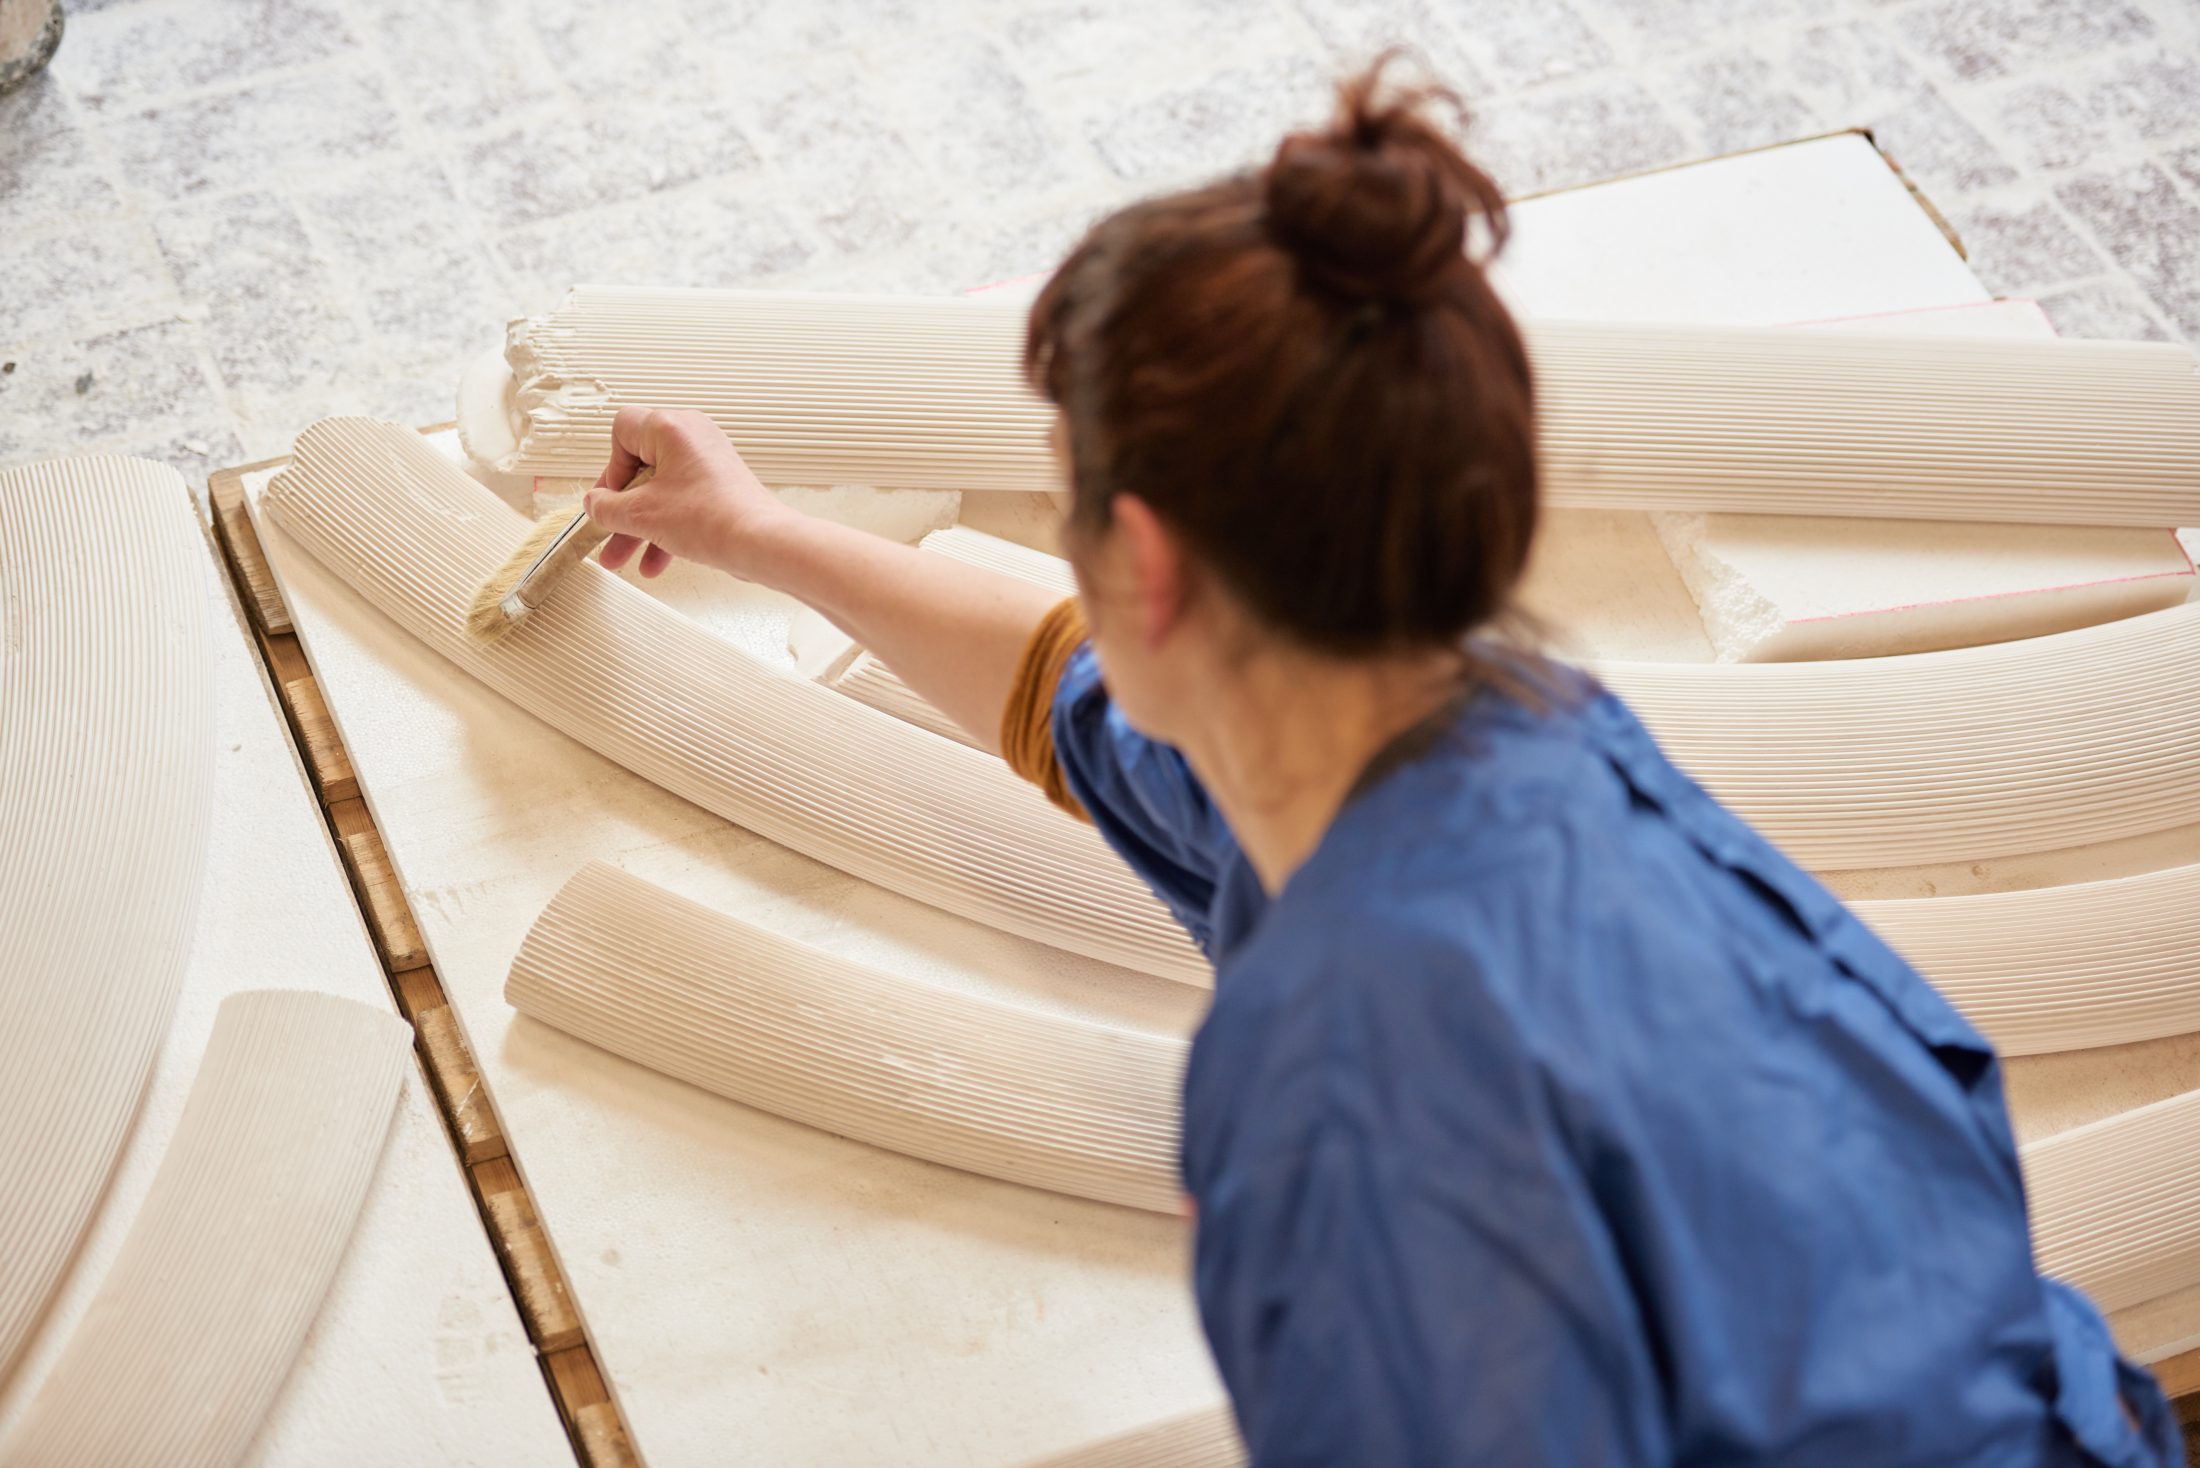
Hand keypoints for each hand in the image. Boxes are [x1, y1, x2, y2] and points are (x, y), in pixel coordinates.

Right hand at [583, 406, 789, 579]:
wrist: (761, 543)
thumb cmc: (711, 518)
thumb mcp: (641, 515)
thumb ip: (606, 508)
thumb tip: (594, 504)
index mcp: (670, 427)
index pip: (621, 431)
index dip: (610, 468)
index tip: (610, 499)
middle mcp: (691, 436)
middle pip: (639, 468)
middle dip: (620, 510)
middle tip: (606, 534)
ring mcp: (708, 461)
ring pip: (659, 491)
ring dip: (639, 527)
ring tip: (622, 559)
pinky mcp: (720, 486)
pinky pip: (681, 503)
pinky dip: (665, 528)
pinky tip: (654, 562)